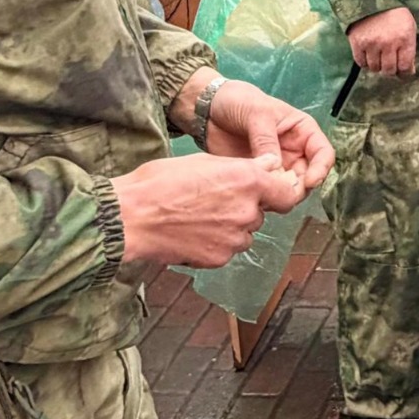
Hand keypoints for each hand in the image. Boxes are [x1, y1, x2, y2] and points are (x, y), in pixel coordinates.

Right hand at [112, 153, 304, 269]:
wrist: (131, 217)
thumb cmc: (160, 183)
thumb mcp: (202, 161)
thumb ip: (242, 166)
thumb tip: (270, 165)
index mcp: (247, 181)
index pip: (287, 194)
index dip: (279, 194)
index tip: (270, 193)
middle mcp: (247, 211)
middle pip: (260, 214)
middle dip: (244, 208)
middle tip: (214, 201)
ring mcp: (234, 238)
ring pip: (243, 234)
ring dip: (230, 227)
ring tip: (198, 217)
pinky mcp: (219, 258)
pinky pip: (226, 250)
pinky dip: (215, 243)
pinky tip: (191, 232)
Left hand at [200, 75, 335, 194]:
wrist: (208, 109)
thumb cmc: (238, 101)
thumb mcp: (257, 114)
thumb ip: (267, 141)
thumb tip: (276, 168)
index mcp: (302, 131)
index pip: (323, 154)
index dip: (321, 170)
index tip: (310, 182)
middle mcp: (294, 151)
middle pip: (308, 177)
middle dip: (299, 188)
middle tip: (284, 194)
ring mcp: (277, 166)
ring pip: (290, 188)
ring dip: (282, 195)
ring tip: (265, 194)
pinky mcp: (259, 176)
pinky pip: (269, 192)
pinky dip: (265, 197)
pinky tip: (254, 194)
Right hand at [347, 5, 417, 75]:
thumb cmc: (394, 13)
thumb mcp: (409, 27)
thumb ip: (409, 50)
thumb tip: (408, 71)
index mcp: (404, 38)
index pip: (405, 67)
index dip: (404, 72)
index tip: (402, 71)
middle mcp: (388, 43)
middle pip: (389, 71)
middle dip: (390, 70)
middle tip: (389, 63)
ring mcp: (372, 43)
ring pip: (374, 68)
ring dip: (377, 66)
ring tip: (378, 56)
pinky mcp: (357, 43)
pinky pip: (361, 63)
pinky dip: (365, 62)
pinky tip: (369, 54)